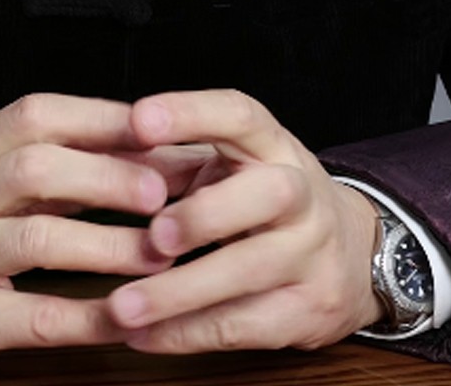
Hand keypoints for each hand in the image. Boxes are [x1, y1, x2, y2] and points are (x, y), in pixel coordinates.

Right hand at [0, 93, 173, 383]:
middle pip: (37, 167)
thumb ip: (55, 167)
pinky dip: (83, 318)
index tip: (158, 124)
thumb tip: (147, 150)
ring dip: (107, 244)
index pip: (36, 115)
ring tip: (159, 253)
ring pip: (36, 238)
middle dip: (108, 174)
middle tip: (164, 190)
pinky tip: (125, 318)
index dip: (99, 116)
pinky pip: (29, 318)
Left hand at [107, 89, 381, 352]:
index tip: (139, 120)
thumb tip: (98, 154)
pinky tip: (143, 336)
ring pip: (251, 270)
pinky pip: (244, 326)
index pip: (241, 116)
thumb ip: (173, 162)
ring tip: (122, 307)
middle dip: (207, 214)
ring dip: (180, 292)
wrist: (353, 254)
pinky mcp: (308, 310)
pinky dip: (187, 334)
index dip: (192, 114)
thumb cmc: (266, 201)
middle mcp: (301, 193)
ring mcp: (312, 253)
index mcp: (275, 145)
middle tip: (152, 236)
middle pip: (267, 193)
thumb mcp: (232, 167)